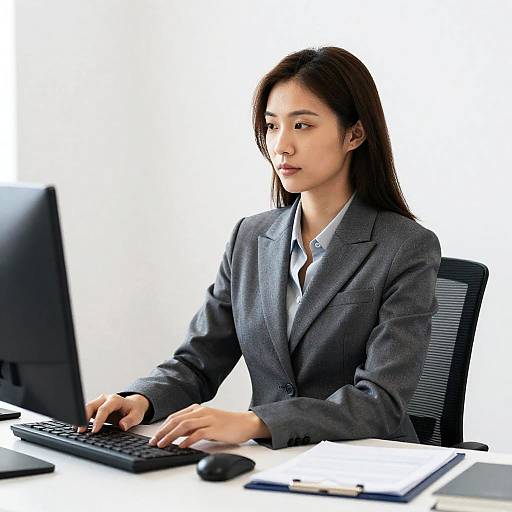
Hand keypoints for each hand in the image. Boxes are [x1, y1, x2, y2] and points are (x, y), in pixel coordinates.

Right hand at [75, 393, 149, 432]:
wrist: (133, 404)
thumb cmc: (134, 410)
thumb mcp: (137, 415)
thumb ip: (130, 420)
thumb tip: (122, 426)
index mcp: (115, 400)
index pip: (104, 409)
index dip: (99, 420)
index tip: (94, 431)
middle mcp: (105, 399)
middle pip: (91, 405)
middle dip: (84, 417)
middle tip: (81, 431)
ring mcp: (99, 402)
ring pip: (86, 407)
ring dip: (81, 418)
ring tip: (77, 430)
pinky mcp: (95, 407)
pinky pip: (86, 412)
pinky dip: (81, 419)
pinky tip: (78, 427)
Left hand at [148, 404, 269, 448]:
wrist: (245, 423)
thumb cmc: (225, 424)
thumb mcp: (206, 422)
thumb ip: (192, 426)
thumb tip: (176, 435)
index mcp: (197, 409)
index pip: (175, 417)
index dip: (162, 427)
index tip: (154, 437)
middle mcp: (201, 412)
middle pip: (177, 420)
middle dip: (163, 432)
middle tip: (154, 442)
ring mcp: (208, 419)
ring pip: (184, 425)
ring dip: (171, 435)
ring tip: (163, 444)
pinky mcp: (215, 428)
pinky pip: (198, 433)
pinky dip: (188, 439)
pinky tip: (182, 445)